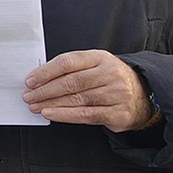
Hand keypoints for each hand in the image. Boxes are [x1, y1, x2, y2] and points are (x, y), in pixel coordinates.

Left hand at [23, 50, 154, 132]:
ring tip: (35, 106)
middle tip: (29, 96)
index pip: (68, 62)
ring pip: (76, 99)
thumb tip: (39, 78)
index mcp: (100, 58)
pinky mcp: (119, 113)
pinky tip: (50, 114)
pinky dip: (65, 115)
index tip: (30, 80)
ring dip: (51, 104)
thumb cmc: (110, 79)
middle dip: (45, 90)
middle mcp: (110, 74)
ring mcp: (116, 94)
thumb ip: (71, 69)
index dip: (46, 72)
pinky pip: (86, 115)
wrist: (144, 94)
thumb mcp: (94, 65)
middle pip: (70, 82)